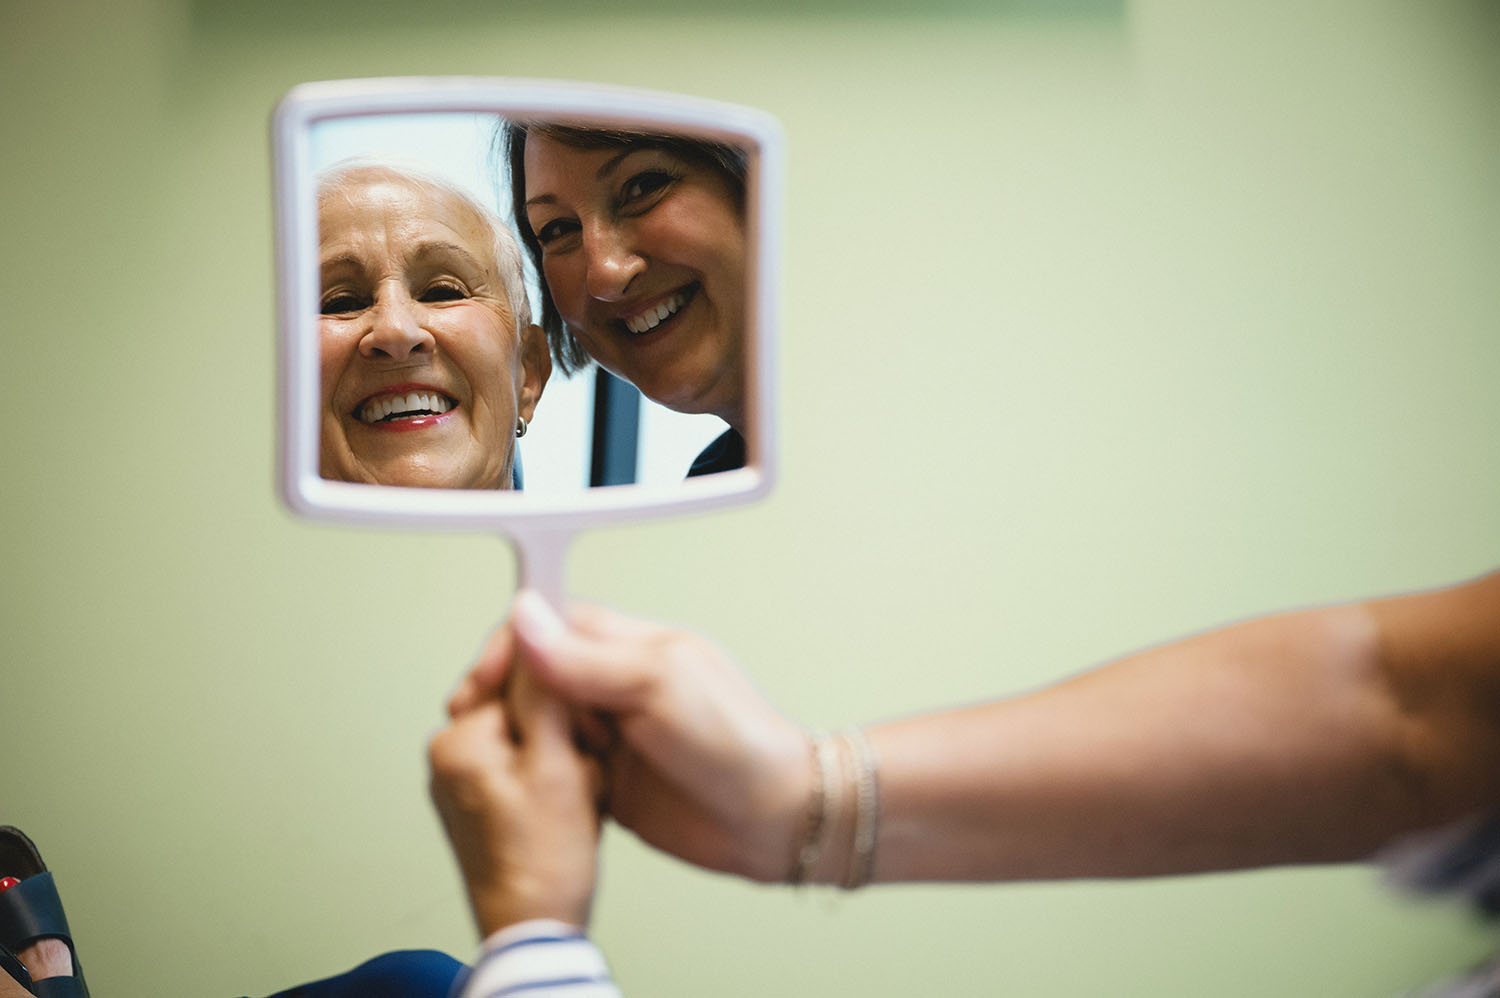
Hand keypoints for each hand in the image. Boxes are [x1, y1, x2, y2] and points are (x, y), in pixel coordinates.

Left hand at [429, 632, 602, 935]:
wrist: (534, 927)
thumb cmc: (542, 862)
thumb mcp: (556, 762)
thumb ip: (543, 690)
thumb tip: (530, 623)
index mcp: (457, 739)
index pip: (516, 673)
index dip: (561, 690)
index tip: (585, 716)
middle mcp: (452, 755)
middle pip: (528, 704)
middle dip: (567, 730)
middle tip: (582, 767)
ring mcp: (468, 780)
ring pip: (538, 735)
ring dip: (569, 756)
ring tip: (578, 794)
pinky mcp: (487, 801)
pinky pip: (533, 765)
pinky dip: (560, 779)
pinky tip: (572, 805)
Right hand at [451, 592, 811, 882]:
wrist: (775, 821)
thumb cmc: (738, 743)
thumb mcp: (660, 686)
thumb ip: (588, 658)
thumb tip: (526, 616)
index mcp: (629, 645)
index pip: (550, 625)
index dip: (511, 648)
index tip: (482, 681)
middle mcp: (615, 685)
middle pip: (536, 676)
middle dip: (506, 699)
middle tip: (486, 729)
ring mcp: (611, 734)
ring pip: (540, 725)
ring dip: (520, 740)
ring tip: (510, 762)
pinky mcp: (608, 782)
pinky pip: (554, 770)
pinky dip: (537, 778)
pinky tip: (531, 791)